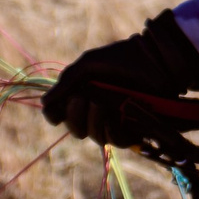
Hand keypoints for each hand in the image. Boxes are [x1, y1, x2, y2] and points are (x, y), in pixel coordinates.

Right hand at [40, 12, 198, 143]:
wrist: (154, 58)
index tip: (55, 111)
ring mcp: (116, 120)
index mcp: (84, 94)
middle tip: (80, 99)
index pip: (62, 115)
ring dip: (93, 121)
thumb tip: (44, 103)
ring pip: (95, 136)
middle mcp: (98, 110)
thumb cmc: (122, 57)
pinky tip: (111, 117)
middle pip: (76, 129)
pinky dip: (110, 130)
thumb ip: (67, 82)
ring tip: (99, 103)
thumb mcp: (89, 64)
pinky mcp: (135, 128)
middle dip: (74, 117)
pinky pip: (117, 141)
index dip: (55, 115)